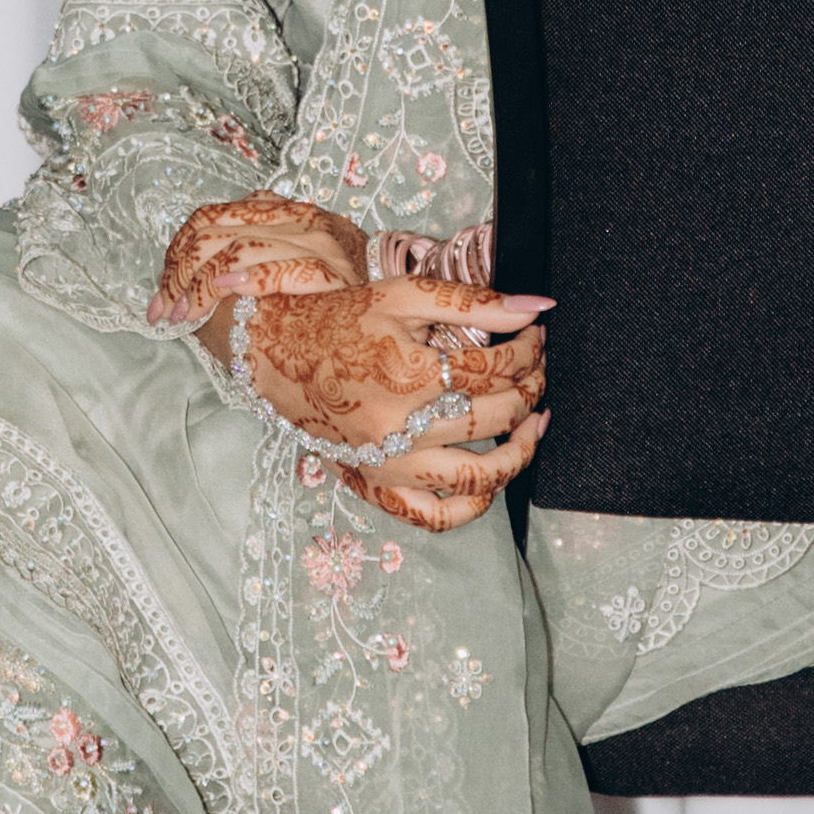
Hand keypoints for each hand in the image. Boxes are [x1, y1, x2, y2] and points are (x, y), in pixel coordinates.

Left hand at [151, 195, 370, 330]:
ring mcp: (316, 241)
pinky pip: (282, 269)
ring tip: (182, 316)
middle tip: (163, 314)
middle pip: (214, 233)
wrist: (381, 323)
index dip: (175, 256)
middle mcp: (295, 217)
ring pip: (237, 250)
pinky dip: (248, 279)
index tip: (159, 296)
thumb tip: (171, 290)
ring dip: (200, 288)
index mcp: (276, 210)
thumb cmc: (320, 303)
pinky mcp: (332, 271)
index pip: (207, 218)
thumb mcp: (275, 269)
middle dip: (179, 276)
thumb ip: (234, 261)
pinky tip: (223, 290)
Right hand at [237, 281, 549, 534]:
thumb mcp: (404, 297)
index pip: (494, 368)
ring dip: (518, 453)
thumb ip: (474, 302)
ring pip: (475, 477)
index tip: (537, 338)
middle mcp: (398, 427)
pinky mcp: (374, 486)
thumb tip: (537, 307)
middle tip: (539, 371)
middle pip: (492, 417)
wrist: (274, 353)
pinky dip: (471, 507)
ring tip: (532, 426)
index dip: (528, 351)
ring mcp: (386, 465)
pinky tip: (490, 481)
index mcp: (407, 374)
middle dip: (530, 390)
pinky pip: (434, 516)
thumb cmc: (338, 321)